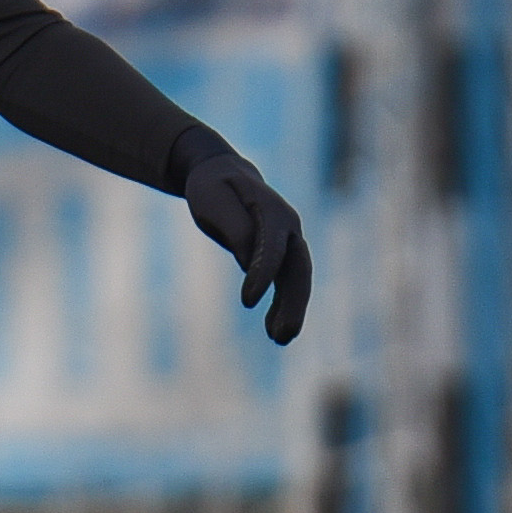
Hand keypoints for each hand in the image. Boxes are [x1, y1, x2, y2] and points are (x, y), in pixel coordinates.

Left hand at [182, 145, 312, 344]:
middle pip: (298, 268)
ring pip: (297, 279)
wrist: (221, 173)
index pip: (272, 248)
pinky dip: (283, 305)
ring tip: (279, 339)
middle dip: (293, 302)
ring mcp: (289, 240)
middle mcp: (289, 226)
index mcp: (272, 210)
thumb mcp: (214, 201)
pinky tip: (274, 331)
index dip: (262, 275)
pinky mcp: (281, 253)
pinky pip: (288, 282)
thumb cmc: (213, 187)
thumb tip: (251, 262)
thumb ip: (235, 229)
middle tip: (283, 334)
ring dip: (292, 310)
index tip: (246, 302)